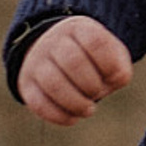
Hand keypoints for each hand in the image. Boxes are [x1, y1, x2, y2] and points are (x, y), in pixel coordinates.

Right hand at [19, 17, 134, 125]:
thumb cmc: (93, 58)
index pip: (96, 42)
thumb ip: (119, 68)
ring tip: (89, 109)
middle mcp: (53, 41)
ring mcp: (36, 61)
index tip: (113, 76)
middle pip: (74, 62)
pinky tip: (74, 118)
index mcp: (80, 28)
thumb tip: (113, 81)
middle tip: (97, 92)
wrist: (55, 54)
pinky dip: (59, 115)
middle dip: (92, 85)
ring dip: (77, 103)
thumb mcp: (111, 55)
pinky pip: (38, 103)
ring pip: (54, 84)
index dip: (110, 65)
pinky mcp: (26, 84)